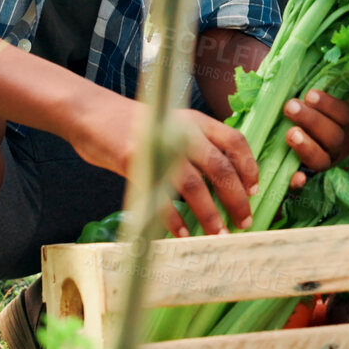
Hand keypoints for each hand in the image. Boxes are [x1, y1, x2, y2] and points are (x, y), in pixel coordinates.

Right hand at [68, 91, 259, 236]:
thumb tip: (225, 180)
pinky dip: (174, 219)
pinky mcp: (136, 162)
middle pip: (220, 167)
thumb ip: (197, 145)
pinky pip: (161, 196)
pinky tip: (182, 233)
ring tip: (219, 234)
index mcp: (196, 121)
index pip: (234, 141)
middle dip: (236, 198)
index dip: (249, 166)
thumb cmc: (137, 127)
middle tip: (244, 221)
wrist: (94, 115)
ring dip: (210, 213)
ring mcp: (159, 146)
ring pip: (195, 184)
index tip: (254, 190)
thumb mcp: (174, 126)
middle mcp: (182, 131)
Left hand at [282, 89, 348, 188]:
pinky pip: (306, 183)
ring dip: (307, 147)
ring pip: (322, 159)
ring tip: (290, 133)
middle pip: (333, 136)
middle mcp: (334, 145)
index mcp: (339, 122)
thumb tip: (297, 75)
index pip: (343, 114)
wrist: (290, 144)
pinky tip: (296, 177)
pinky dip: (300, 181)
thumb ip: (307, 95)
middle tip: (291, 107)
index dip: (329, 105)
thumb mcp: (306, 102)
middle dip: (312, 121)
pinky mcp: (306, 178)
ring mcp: (322, 163)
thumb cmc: (297, 112)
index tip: (310, 94)